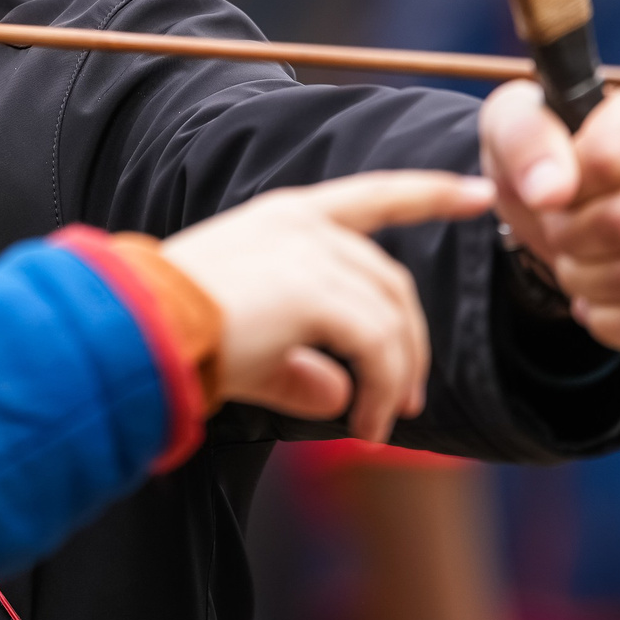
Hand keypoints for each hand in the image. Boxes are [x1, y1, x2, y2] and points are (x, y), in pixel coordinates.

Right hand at [160, 171, 491, 440]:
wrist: (139, 332)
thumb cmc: (177, 336)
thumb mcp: (252, 347)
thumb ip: (301, 366)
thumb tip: (342, 397)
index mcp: (288, 217)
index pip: (374, 195)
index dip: (430, 194)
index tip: (480, 194)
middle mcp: (305, 224)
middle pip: (392, 281)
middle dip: (410, 344)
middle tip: (405, 401)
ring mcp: (312, 253)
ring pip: (391, 319)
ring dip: (395, 378)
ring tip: (378, 425)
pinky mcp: (316, 292)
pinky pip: (378, 347)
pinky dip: (382, 390)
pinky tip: (364, 426)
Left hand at [481, 80, 619, 349]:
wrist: (569, 193)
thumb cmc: (545, 149)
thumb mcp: (515, 126)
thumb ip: (526, 142)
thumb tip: (550, 191)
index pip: (606, 160)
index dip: (560, 191)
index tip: (547, 193)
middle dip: (569, 240)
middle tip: (556, 233)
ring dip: (586, 282)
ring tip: (572, 263)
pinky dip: (615, 321)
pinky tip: (594, 301)